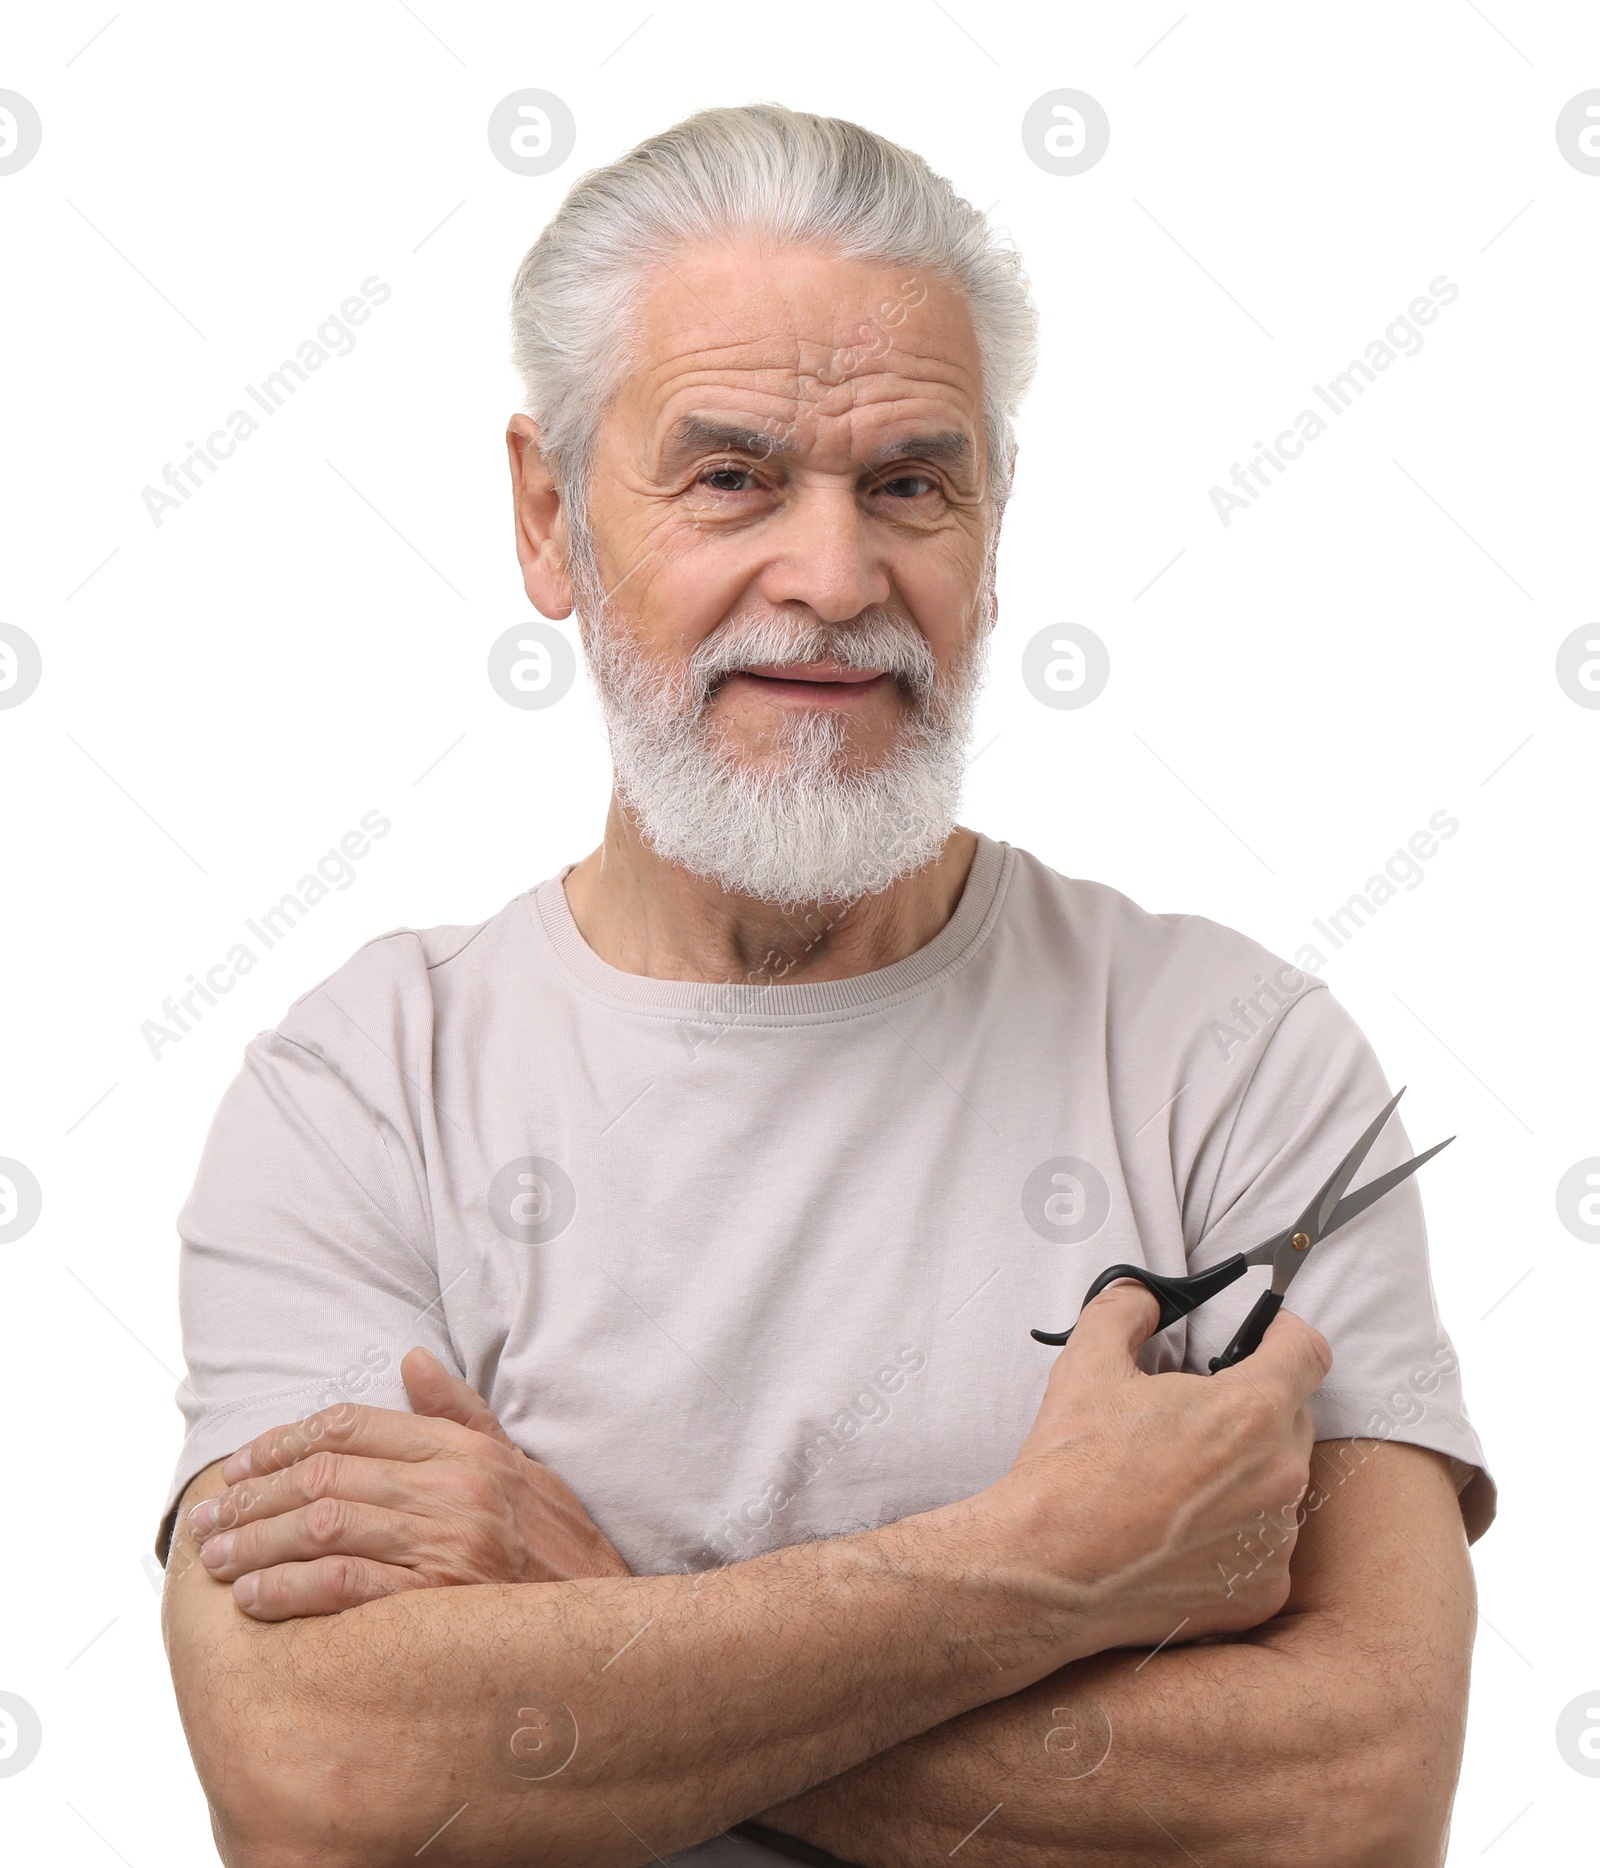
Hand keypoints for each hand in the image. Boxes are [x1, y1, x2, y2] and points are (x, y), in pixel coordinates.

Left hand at [186, 1348, 630, 1619]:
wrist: (610, 1625)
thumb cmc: (559, 1546)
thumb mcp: (521, 1464)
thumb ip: (460, 1414)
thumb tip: (410, 1361)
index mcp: (466, 1450)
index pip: (354, 1427)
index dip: (284, 1442)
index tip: (241, 1466)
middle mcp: (453, 1488)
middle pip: (325, 1476)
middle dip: (253, 1496)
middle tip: (208, 1519)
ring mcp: (447, 1544)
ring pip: (323, 1527)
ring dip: (257, 1542)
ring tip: (216, 1559)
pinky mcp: (439, 1601)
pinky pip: (343, 1587)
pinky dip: (288, 1589)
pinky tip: (254, 1598)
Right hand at [972, 1279, 1330, 1657]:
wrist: (1047, 1572)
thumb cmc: (1069, 1470)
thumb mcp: (1087, 1364)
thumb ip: (1126, 1309)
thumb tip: (1146, 1299)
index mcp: (1249, 1413)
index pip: (1308, 1353)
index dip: (1285, 1334)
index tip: (1262, 1337)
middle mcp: (1279, 1477)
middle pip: (1293, 1418)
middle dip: (1253, 1406)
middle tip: (1194, 1413)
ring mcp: (1275, 1541)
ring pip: (1278, 1484)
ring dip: (1244, 1471)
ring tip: (1178, 1480)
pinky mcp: (1261, 1592)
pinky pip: (1264, 1545)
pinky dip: (1234, 1533)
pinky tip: (1179, 1530)